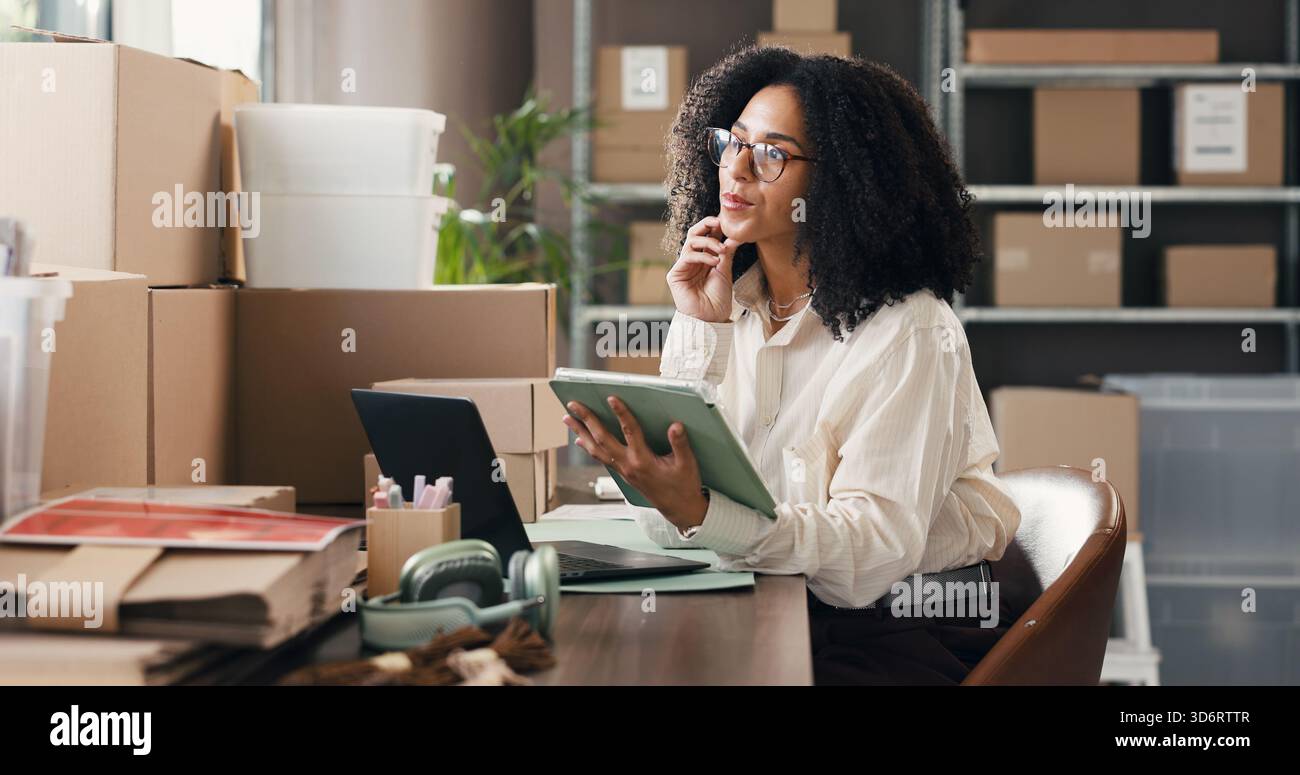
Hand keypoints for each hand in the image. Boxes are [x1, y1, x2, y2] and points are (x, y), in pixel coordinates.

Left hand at [561, 397, 708, 529]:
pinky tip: (580, 440)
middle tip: (573, 404)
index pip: (629, 432)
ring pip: (596, 449)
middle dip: (586, 420)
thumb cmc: (683, 485)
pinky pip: (600, 458)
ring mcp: (623, 470)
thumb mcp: (687, 464)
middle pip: (602, 439)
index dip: (621, 413)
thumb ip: (680, 444)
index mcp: (643, 460)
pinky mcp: (622, 473)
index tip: (611, 398)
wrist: (679, 509)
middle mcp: (628, 465)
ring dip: (580, 432)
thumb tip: (675, 426)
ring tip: (567, 418)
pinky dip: (588, 447)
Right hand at [667, 215, 740, 322]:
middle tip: (719, 222)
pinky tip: (714, 261)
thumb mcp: (725, 271)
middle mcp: (693, 260)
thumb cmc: (718, 299)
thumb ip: (727, 253)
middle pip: (694, 233)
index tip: (727, 220)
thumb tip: (734, 235)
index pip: (707, 236)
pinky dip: (702, 255)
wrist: (711, 318)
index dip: (715, 226)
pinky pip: (687, 256)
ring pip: (690, 241)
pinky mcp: (675, 274)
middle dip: (706, 224)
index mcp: (704, 258)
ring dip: (708, 241)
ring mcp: (683, 266)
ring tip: (721, 249)